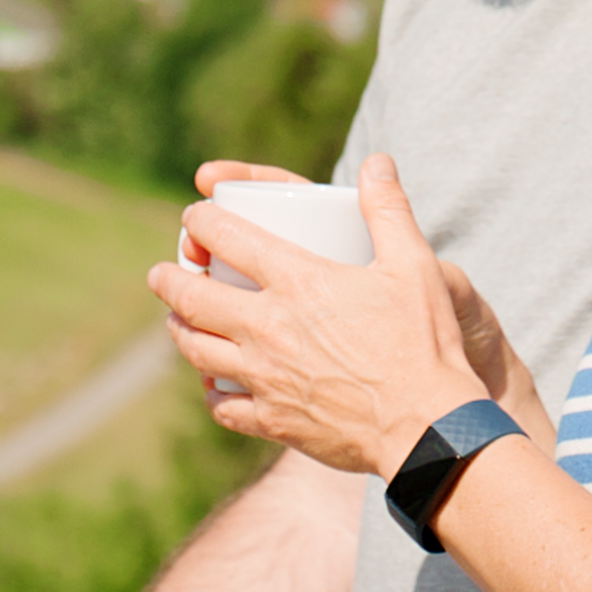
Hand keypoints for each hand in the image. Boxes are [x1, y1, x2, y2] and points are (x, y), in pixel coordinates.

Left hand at [151, 155, 488, 478]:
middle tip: (162, 273)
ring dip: (178, 331)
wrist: (429, 429)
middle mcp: (268, 327)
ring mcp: (265, 377)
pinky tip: (214, 386)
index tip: (195, 218)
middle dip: (168, 279)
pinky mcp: (273, 420)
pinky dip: (212, 393)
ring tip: (177, 322)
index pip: (225, 237)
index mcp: (297, 281)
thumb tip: (377, 162)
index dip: (200, 221)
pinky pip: (223, 406)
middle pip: (192, 297)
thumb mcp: (414, 266)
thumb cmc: (424, 343)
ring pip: (197, 351)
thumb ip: (390, 210)